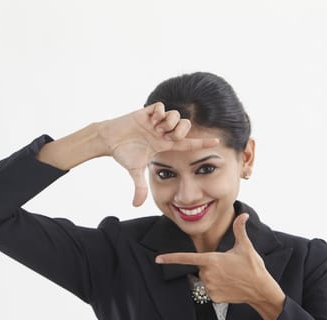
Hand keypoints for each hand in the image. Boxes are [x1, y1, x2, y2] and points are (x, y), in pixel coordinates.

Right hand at [100, 102, 217, 206]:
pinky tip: (152, 119)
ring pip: (175, 115)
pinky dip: (159, 112)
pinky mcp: (147, 112)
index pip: (187, 143)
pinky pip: (161, 107)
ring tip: (157, 128)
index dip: (202, 142)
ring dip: (169, 122)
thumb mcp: (134, 171)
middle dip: (180, 130)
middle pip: (184, 126)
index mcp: (164, 144)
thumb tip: (136, 205)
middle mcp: (163, 132)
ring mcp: (156, 121)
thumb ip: (139, 187)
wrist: (109, 140)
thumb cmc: (123, 153)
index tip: (218, 142)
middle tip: (168, 136)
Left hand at [155, 213, 284, 319]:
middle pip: (200, 267)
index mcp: (211, 260)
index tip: (158, 259)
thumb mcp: (245, 246)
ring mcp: (210, 287)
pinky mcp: (213, 297)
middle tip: (228, 267)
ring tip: (230, 276)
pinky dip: (217, 287)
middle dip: (210, 266)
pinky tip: (229, 286)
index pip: (186, 258)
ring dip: (214, 276)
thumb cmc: (253, 267)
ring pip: (205, 278)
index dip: (170, 258)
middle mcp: (207, 274)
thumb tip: (243, 215)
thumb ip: (239, 229)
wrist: (261, 290)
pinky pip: (210, 290)